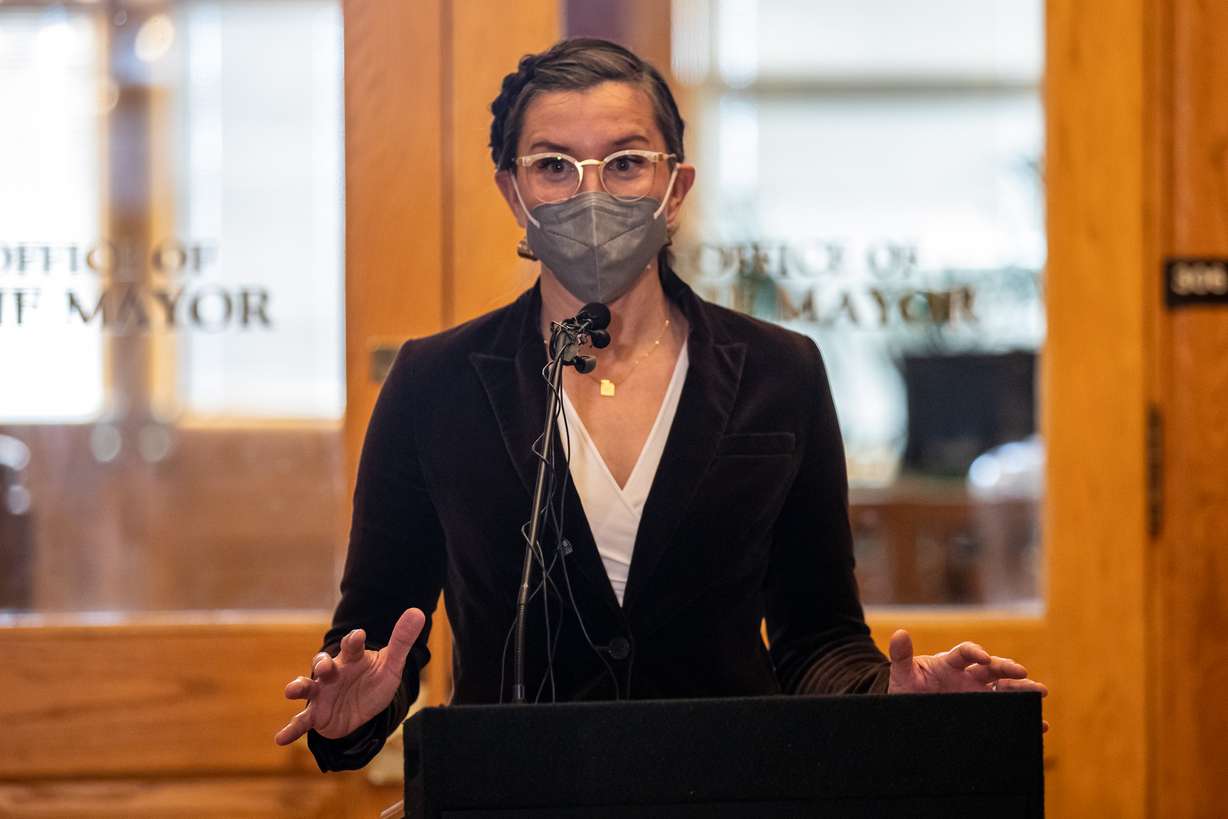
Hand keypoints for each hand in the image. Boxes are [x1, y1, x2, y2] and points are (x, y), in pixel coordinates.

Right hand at [274, 607, 425, 744]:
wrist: (366, 709)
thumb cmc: (375, 681)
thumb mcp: (391, 665)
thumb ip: (401, 641)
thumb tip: (418, 611)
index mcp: (352, 658)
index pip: (351, 646)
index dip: (354, 641)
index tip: (358, 636)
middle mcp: (333, 673)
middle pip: (323, 663)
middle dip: (322, 664)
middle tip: (325, 667)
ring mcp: (322, 693)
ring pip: (307, 687)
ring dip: (298, 686)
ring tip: (290, 690)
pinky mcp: (317, 715)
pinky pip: (302, 721)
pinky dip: (291, 729)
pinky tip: (280, 738)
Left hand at [887, 629, 1048, 731]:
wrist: (910, 712)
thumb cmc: (907, 689)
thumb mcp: (903, 674)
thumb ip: (902, 656)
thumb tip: (899, 633)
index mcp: (950, 663)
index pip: (965, 653)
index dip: (975, 652)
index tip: (984, 657)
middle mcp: (968, 677)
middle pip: (992, 669)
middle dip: (1008, 669)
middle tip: (1023, 673)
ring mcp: (978, 694)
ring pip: (1005, 688)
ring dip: (1023, 689)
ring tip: (1039, 693)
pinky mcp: (985, 711)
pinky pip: (1007, 711)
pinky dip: (1024, 716)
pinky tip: (1040, 724)